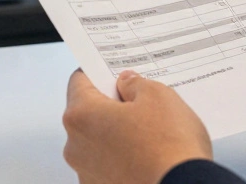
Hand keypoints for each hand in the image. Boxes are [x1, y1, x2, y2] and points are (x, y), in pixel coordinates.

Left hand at [63, 69, 210, 183]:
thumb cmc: (169, 147)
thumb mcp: (158, 95)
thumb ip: (135, 83)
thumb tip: (126, 84)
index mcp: (81, 115)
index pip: (79, 81)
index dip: (99, 73)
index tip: (114, 73)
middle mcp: (76, 146)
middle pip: (88, 113)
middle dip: (111, 105)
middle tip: (140, 102)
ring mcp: (87, 171)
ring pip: (98, 140)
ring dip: (117, 133)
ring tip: (150, 133)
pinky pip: (107, 164)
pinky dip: (122, 158)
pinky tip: (147, 155)